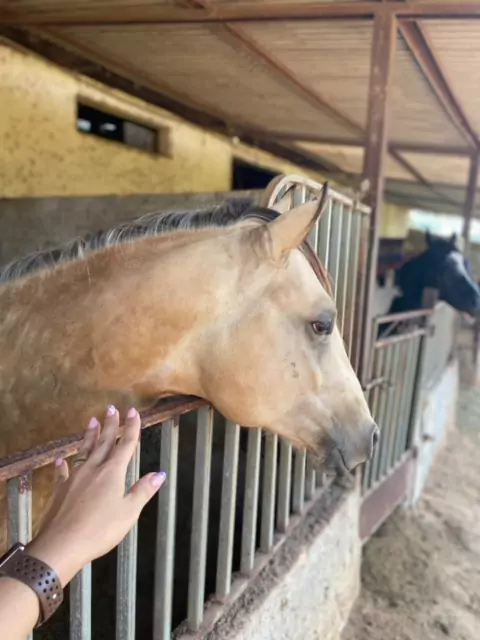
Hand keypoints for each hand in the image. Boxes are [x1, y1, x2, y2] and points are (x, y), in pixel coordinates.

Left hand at [28, 406, 165, 584]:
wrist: (62, 545)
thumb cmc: (100, 530)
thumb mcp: (128, 512)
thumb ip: (143, 491)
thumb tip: (160, 473)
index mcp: (112, 473)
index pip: (125, 445)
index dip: (131, 427)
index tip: (133, 411)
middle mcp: (93, 469)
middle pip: (104, 442)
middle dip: (110, 425)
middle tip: (112, 408)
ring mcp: (75, 478)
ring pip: (84, 451)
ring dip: (89, 436)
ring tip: (92, 421)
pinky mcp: (61, 490)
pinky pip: (63, 473)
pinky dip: (63, 466)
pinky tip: (60, 460)